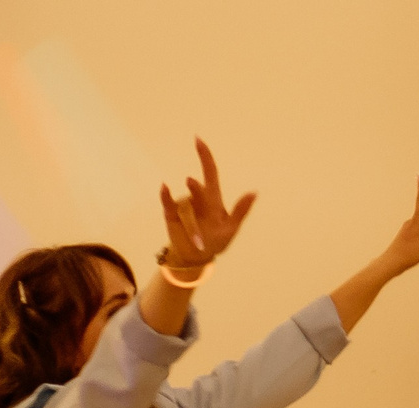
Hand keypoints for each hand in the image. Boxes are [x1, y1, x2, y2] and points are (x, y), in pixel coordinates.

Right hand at [158, 139, 257, 273]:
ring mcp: (183, 204)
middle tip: (191, 181)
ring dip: (191, 223)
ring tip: (198, 241)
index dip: (205, 156)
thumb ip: (241, 211)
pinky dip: (165, 195)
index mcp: (212, 198)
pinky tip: (164, 187)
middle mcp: (197, 198)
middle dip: (195, 186)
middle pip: (197, 187)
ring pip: (187, 206)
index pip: (210, 173)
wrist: (196, 256)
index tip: (198, 139)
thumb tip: (254, 192)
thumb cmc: (216, 241)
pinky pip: (167, 202)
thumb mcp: (231, 228)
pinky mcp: (171, 213)